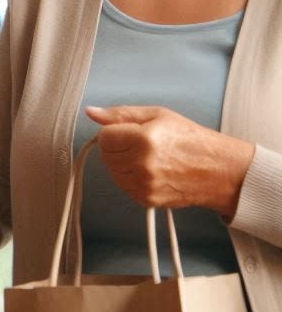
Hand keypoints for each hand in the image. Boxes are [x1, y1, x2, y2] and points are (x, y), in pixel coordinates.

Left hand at [86, 105, 253, 217]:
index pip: (104, 136)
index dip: (114, 131)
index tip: (128, 131)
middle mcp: (141, 165)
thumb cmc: (191, 139)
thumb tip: (92, 112)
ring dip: (122, 163)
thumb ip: (120, 114)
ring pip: (112, 171)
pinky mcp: (146, 200)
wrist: (219, 170)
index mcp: (144, 140)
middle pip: (106, 155)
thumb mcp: (157, 115)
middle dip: (117, 147)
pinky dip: (130, 177)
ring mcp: (143, 185)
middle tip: (139, 143)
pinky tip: (150, 170)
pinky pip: (123, 186)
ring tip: (146, 157)